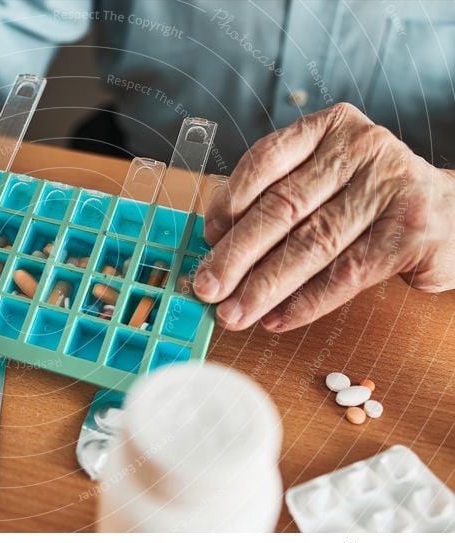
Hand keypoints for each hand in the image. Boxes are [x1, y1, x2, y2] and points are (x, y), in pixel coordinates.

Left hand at [193, 102, 454, 331]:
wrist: (454, 216)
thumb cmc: (371, 201)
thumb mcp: (327, 181)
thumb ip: (280, 199)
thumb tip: (217, 247)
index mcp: (330, 128)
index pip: (265, 161)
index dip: (228, 203)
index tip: (207, 240)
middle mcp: (361, 149)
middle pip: (282, 208)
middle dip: (236, 254)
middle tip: (206, 288)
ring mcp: (390, 188)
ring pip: (311, 245)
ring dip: (264, 286)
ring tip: (233, 313)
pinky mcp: (413, 233)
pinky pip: (345, 274)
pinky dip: (305, 302)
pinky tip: (276, 319)